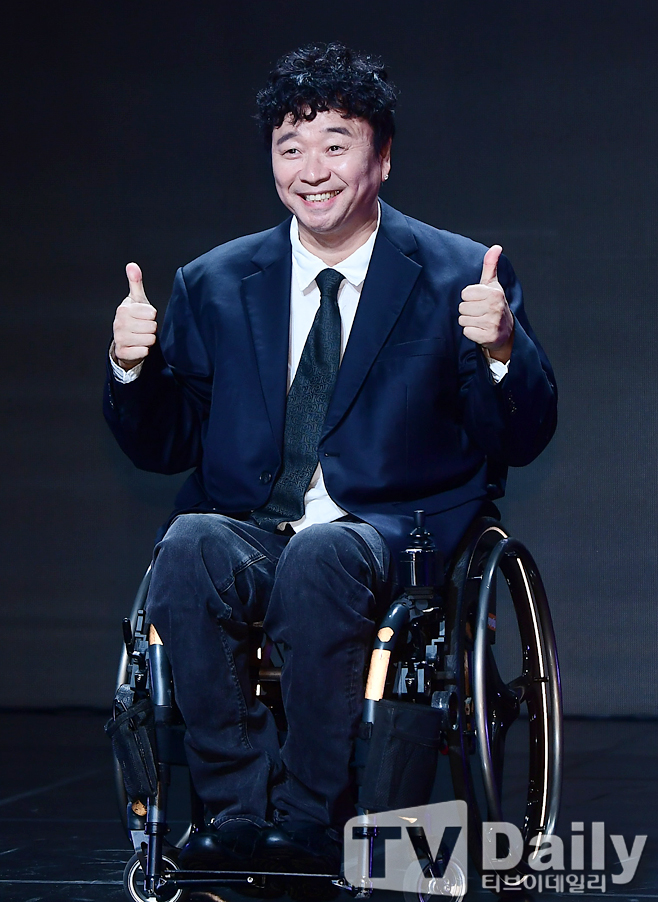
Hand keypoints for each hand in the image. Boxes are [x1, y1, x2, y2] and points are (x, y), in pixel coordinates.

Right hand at [112, 262, 157, 369]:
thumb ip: (136, 282)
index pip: (152, 313)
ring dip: (148, 340)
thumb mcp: (136, 300)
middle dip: (151, 329)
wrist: (124, 341)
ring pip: (149, 339)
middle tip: (143, 328)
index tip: (145, 317)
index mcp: (124, 309)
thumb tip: (132, 265)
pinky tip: (138, 347)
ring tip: (141, 337)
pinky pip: (143, 352)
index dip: (152, 316)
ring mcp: (119, 338)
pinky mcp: (122, 352)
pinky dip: (144, 350)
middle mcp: (119, 323)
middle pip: (152, 327)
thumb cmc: (134, 318)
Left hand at [459, 245, 513, 361]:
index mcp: (494, 293)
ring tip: (480, 321)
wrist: (505, 332)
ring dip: (469, 322)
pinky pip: (466, 332)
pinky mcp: (488, 336)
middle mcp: (495, 307)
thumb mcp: (493, 285)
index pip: (465, 293)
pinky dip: (471, 333)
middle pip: (462, 307)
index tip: (479, 301)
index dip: (469, 298)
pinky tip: (480, 330)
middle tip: (479, 313)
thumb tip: (496, 247)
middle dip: (468, 311)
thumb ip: (490, 266)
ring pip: (463, 320)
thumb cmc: (494, 305)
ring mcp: (492, 323)